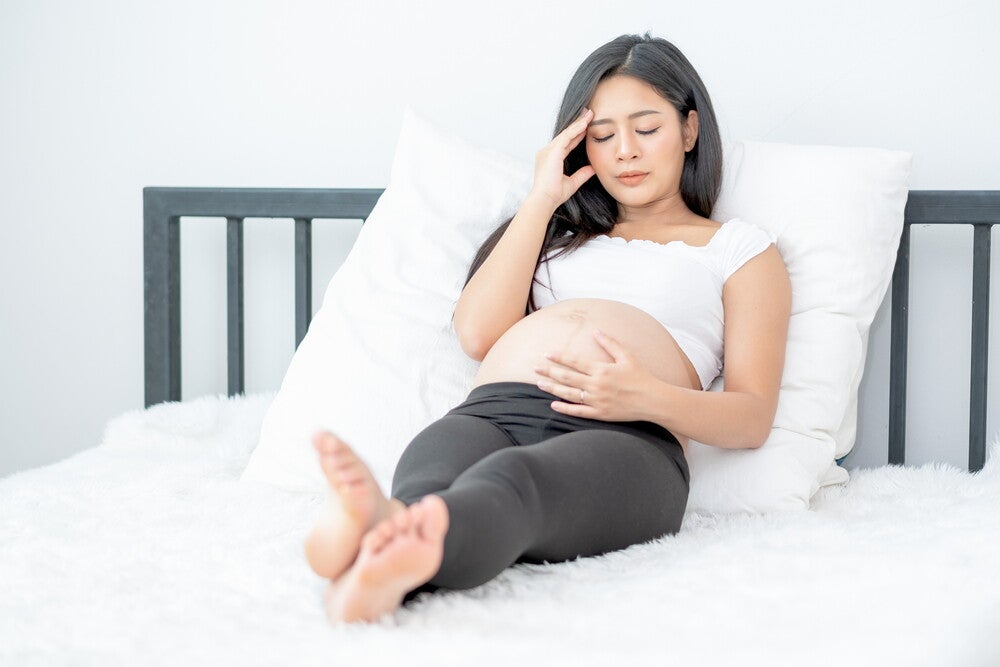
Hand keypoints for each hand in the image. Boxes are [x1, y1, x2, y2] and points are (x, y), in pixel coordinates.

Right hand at [527, 108, 596, 209]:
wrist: (544, 200)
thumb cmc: (554, 195)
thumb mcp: (572, 182)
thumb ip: (582, 174)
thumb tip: (593, 168)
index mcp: (550, 159)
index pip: (567, 143)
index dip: (577, 134)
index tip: (586, 126)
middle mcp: (547, 152)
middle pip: (566, 135)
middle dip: (578, 124)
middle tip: (589, 113)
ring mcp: (548, 151)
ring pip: (566, 133)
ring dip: (579, 123)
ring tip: (590, 114)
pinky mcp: (552, 152)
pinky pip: (566, 137)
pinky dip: (576, 130)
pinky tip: (584, 124)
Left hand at [533, 329, 657, 421]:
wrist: (653, 401)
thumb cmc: (641, 377)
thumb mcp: (627, 356)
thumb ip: (610, 343)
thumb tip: (595, 331)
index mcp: (602, 370)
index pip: (575, 361)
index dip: (559, 357)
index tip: (547, 354)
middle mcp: (597, 385)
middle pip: (567, 377)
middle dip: (549, 372)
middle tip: (535, 368)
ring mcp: (597, 401)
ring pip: (569, 394)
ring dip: (552, 388)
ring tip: (539, 383)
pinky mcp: (600, 414)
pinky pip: (578, 412)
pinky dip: (564, 408)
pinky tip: (553, 404)